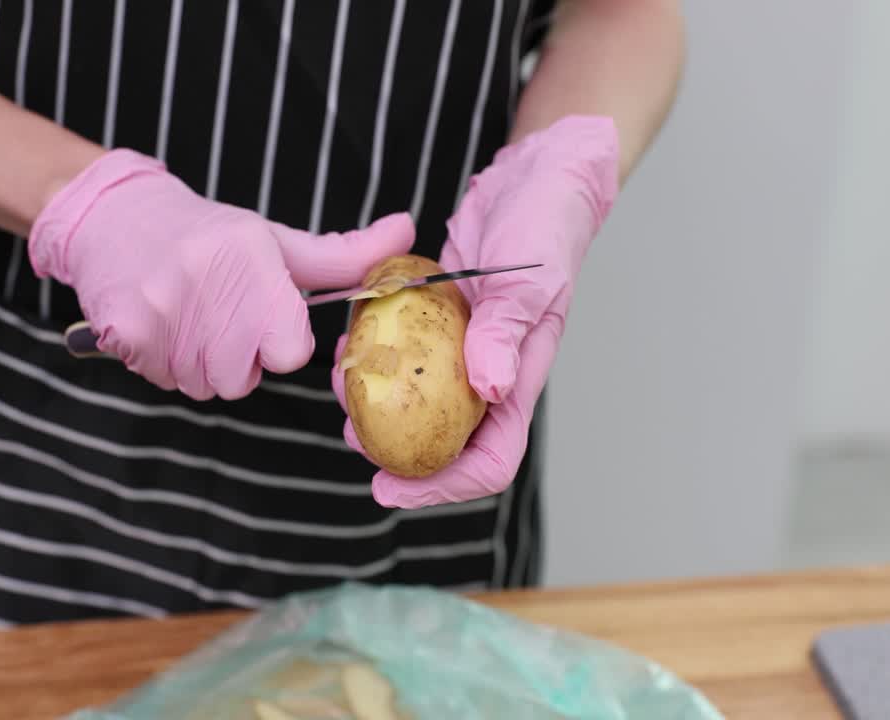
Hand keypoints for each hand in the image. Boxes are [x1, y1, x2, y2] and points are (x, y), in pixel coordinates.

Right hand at [30, 149, 415, 400]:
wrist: (113, 216)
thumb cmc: (207, 234)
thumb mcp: (275, 239)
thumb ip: (343, 254)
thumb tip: (408, 232)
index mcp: (252, 257)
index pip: (290, 352)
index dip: (280, 343)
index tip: (263, 318)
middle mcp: (207, 281)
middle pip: (243, 379)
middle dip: (238, 358)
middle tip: (220, 316)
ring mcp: (162, 308)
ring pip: (203, 385)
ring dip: (200, 362)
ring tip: (189, 316)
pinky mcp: (125, 330)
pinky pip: (164, 379)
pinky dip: (163, 361)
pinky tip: (160, 321)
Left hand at [333, 116, 618, 507]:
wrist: (535, 180)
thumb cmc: (545, 224)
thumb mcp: (527, 277)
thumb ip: (505, 331)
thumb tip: (489, 389)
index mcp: (519, 377)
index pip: (492, 459)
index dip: (444, 486)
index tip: (390, 487)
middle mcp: (490, 375)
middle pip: (449, 445)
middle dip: (401, 457)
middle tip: (353, 442)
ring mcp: (463, 351)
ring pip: (421, 405)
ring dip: (382, 412)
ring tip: (344, 399)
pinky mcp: (439, 325)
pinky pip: (405, 360)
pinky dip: (377, 364)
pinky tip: (350, 353)